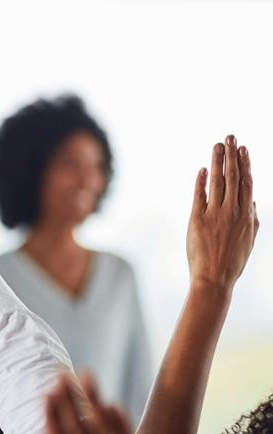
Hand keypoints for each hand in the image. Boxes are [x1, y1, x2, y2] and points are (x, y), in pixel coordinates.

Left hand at [187, 135, 257, 290]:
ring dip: (217, 161)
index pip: (246, 183)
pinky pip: (199, 196)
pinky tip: (203, 169)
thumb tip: (253, 202)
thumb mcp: (249, 240)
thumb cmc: (232, 262)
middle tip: (229, 137)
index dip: (245, 164)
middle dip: (231, 155)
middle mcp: (232, 212)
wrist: (214, 279)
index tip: (243, 149)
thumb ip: (253, 220)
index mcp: (247, 216)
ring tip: (217, 146)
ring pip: (218, 182)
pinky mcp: (197, 221)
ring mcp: (215, 215)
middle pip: (233, 177)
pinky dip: (201, 181)